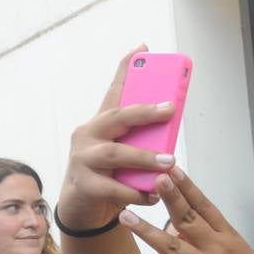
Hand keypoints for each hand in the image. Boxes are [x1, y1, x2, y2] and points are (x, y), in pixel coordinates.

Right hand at [58, 47, 177, 227]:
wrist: (83, 205)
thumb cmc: (110, 172)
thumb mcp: (123, 148)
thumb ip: (141, 133)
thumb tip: (171, 111)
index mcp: (100, 122)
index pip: (114, 91)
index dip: (126, 69)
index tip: (143, 48)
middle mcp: (87, 134)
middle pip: (116, 117)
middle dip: (144, 112)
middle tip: (170, 110)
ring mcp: (82, 159)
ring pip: (114, 153)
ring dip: (144, 157)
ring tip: (169, 162)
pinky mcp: (85, 185)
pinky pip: (114, 188)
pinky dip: (136, 191)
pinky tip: (154, 194)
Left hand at [116, 168, 253, 253]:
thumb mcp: (234, 246)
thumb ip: (208, 233)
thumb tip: (178, 222)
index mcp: (226, 234)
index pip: (204, 205)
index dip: (188, 187)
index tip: (172, 169)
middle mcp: (216, 248)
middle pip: (189, 220)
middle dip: (171, 198)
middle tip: (154, 179)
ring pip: (173, 247)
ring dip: (147, 231)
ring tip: (126, 216)